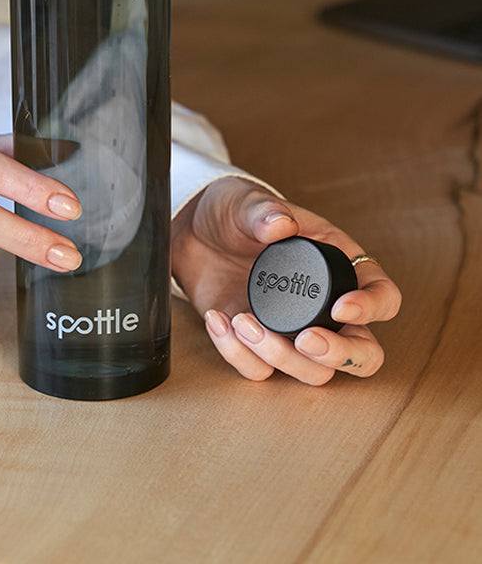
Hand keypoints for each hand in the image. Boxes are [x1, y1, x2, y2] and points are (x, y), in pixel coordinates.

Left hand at [171, 176, 401, 384]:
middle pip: (363, 353)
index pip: (383, 296)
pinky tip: (219, 320)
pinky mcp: (259, 346)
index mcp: (339, 264)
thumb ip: (264, 211)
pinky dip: (238, 355)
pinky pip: (261, 372)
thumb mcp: (245, 203)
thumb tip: (281, 224)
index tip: (341, 309)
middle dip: (340, 355)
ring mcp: (294, 331)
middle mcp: (324, 306)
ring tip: (243, 321)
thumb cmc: (233, 214)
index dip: (372, 308)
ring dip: (280, 357)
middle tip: (306, 341)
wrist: (192, 232)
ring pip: (314, 373)